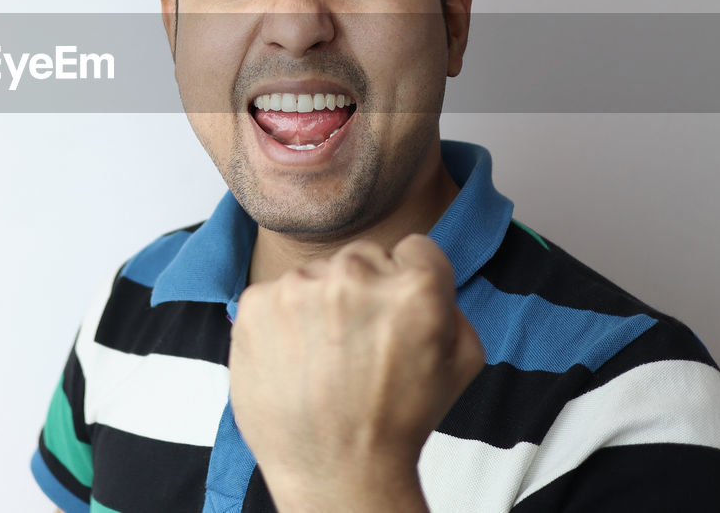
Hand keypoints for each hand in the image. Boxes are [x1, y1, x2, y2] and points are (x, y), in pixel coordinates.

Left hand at [228, 234, 484, 509]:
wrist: (335, 471)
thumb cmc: (400, 420)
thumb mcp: (462, 361)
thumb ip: (450, 302)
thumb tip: (422, 271)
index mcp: (416, 286)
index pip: (415, 248)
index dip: (410, 283)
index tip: (397, 316)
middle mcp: (356, 275)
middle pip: (362, 257)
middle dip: (363, 290)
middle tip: (359, 345)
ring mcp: (300, 286)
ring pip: (316, 274)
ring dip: (320, 304)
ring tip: (325, 359)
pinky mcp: (256, 302)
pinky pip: (275, 293)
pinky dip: (282, 321)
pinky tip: (295, 360)